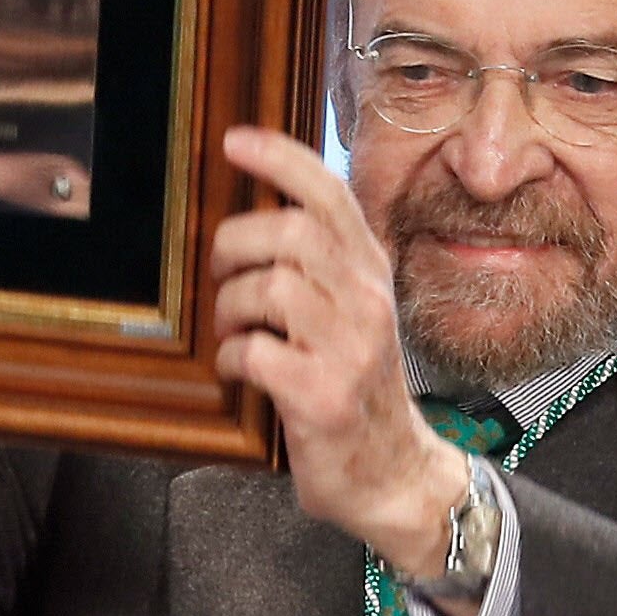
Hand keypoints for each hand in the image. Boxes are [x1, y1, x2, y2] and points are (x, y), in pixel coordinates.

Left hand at [212, 127, 467, 582]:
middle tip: (223, 272)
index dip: (278, 156)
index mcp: (369, 272)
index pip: (328, 191)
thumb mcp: (351, 314)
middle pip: (290, 230)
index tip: (234, 141)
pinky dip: (233, 358)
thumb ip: (319, 266)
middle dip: (235, 244)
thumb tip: (260, 215)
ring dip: (231, 308)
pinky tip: (241, 372)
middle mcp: (367, 301)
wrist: (393, 474)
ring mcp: (349, 348)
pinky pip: (255, 351)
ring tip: (236, 331)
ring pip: (269, 286)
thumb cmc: (358, 390)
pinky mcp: (322, 395)